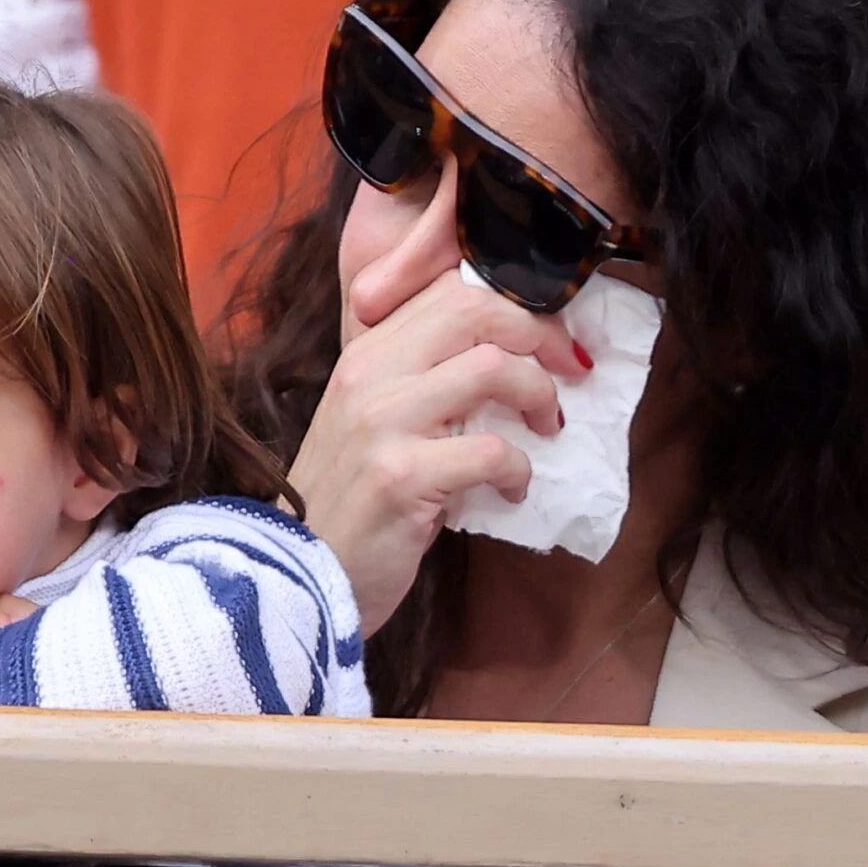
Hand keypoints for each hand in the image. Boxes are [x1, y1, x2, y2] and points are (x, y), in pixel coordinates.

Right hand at [288, 270, 589, 629]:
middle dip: (540, 336)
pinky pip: (490, 451)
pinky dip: (519, 470)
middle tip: (569, 372)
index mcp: (365, 352)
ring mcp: (380, 423)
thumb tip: (509, 351)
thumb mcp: (374, 421)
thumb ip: (423, 379)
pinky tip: (513, 490)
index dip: (517, 305)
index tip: (550, 341)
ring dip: (538, 397)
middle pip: (474, 310)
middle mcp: (367, 374)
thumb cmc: (350, 501)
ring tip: (546, 429)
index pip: (449, 289)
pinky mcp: (400, 477)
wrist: (297, 576)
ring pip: (490, 368)